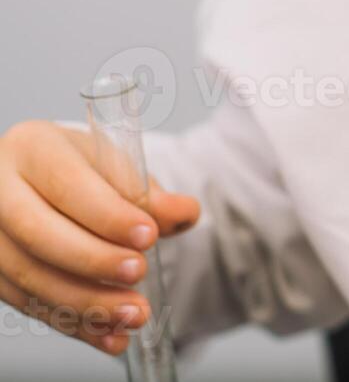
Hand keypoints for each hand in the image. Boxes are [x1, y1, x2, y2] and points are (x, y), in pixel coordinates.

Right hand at [0, 120, 198, 354]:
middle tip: (139, 273)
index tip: (149, 236)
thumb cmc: (85, 173)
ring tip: (134, 314)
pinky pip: (28, 304)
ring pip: (29, 276)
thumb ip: (149, 195)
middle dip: (94, 260)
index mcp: (34, 148)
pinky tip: (111, 335)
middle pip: (39, 233)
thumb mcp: (118, 170)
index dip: (108, 215)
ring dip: (86, 303)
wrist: (50, 186)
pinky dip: (74, 324)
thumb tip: (184, 214)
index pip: (68, 185)